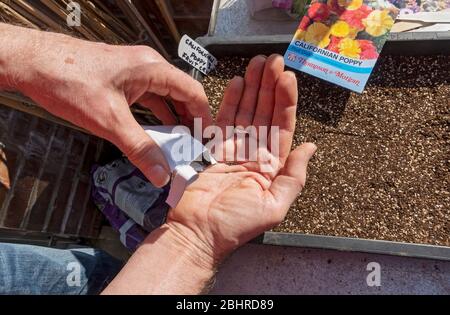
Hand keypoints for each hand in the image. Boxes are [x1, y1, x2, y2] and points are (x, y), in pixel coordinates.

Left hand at [0, 23, 211, 186]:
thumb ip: (139, 148)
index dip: (204, 117)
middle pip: (181, 95)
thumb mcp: (109, 120)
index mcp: (152, 69)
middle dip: (189, 121)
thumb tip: (160, 173)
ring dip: (172, 120)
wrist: (33, 63)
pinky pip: (148, 99)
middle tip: (194, 146)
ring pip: (164, 98)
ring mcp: (134, 72)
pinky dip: (155, 116)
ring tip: (178, 144)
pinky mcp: (122, 80)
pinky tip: (154, 133)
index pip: (192, 92)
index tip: (208, 138)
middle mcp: (147, 67)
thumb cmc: (67, 79)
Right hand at [166, 54, 316, 264]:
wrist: (198, 232)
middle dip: (269, 86)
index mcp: (272, 166)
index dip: (285, 101)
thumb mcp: (274, 206)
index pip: (282, 126)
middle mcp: (255, 154)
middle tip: (272, 60)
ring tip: (257, 64)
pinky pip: (224, 119)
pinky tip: (237, 83)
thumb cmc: (235, 225)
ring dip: (252, 87)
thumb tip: (310, 147)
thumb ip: (294, 177)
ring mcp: (234, 149)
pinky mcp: (214, 148)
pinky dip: (230, 100)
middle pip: (265, 113)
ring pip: (246, 111)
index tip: (287, 77)